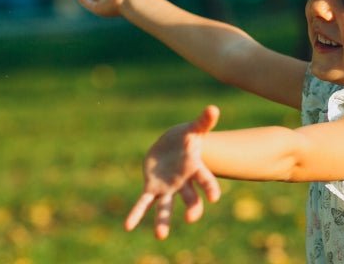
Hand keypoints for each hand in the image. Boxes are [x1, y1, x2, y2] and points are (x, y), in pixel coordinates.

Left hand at [125, 105, 221, 239]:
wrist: (171, 145)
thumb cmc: (186, 136)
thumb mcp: (193, 128)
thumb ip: (203, 121)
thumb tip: (213, 108)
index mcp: (195, 168)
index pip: (205, 179)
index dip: (210, 188)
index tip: (214, 198)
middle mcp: (183, 182)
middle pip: (191, 198)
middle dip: (193, 208)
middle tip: (192, 218)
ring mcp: (168, 187)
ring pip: (167, 206)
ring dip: (163, 221)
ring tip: (160, 236)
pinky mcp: (152, 188)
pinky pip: (144, 203)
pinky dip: (136, 214)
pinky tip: (128, 226)